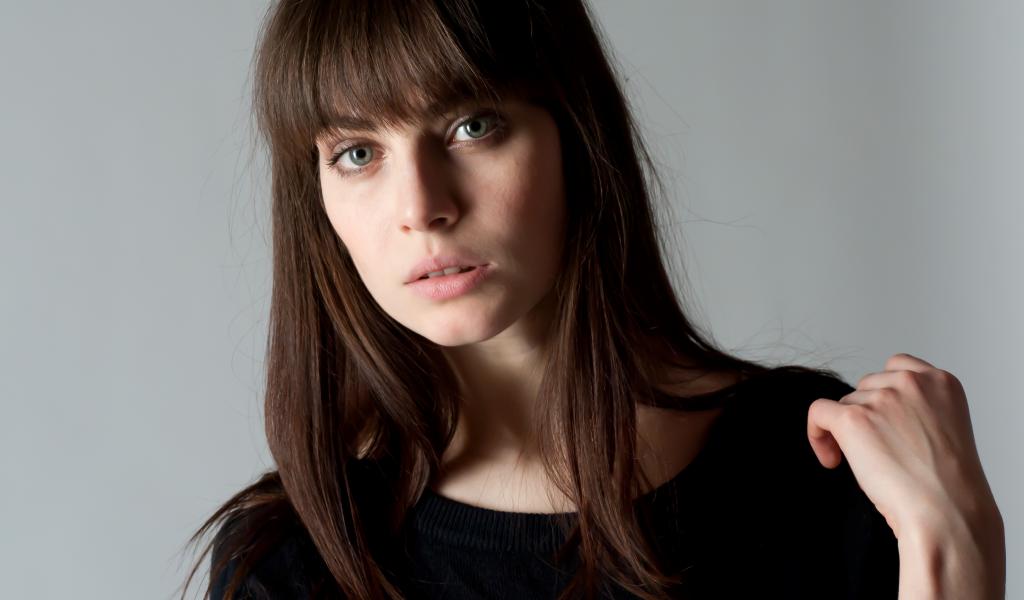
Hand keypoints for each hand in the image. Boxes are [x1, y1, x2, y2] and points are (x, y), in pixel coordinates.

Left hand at [806, 353, 1003, 598]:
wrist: (946, 513)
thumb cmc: (948, 487)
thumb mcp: (943, 432)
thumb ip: (916, 410)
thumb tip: (874, 413)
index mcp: (942, 383)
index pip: (897, 366)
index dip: (882, 393)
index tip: (882, 420)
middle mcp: (912, 383)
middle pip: (867, 385)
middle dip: (866, 414)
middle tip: (876, 451)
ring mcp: (883, 398)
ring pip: (845, 403)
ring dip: (847, 431)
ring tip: (867, 465)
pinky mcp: (854, 418)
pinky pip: (818, 412)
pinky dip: (817, 434)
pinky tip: (830, 459)